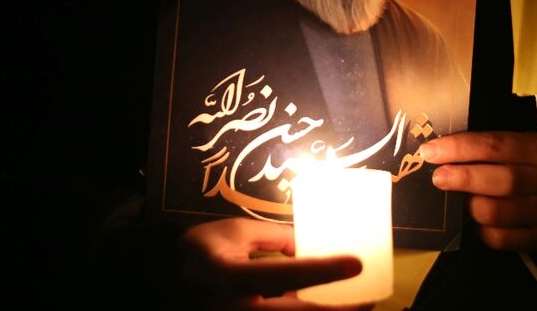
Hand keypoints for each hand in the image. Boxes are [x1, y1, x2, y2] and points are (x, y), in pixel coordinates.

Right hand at [180, 218, 372, 309]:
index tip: (356, 263)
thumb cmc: (203, 251)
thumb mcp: (237, 232)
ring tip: (356, 307)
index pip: (283, 274)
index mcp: (228, 276)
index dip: (322, 270)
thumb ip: (277, 238)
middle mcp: (234, 308)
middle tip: (368, 301)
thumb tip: (312, 246)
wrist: (167, 281)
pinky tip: (327, 308)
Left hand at [420, 131, 536, 251]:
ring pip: (498, 212)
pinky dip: (482, 231)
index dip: (460, 148)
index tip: (431, 151)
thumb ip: (478, 148)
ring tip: (457, 202)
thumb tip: (435, 151)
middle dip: (465, 179)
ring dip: (471, 206)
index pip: (496, 145)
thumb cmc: (516, 166)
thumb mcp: (505, 149)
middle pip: (505, 180)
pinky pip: (501, 238)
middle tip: (439, 178)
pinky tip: (474, 222)